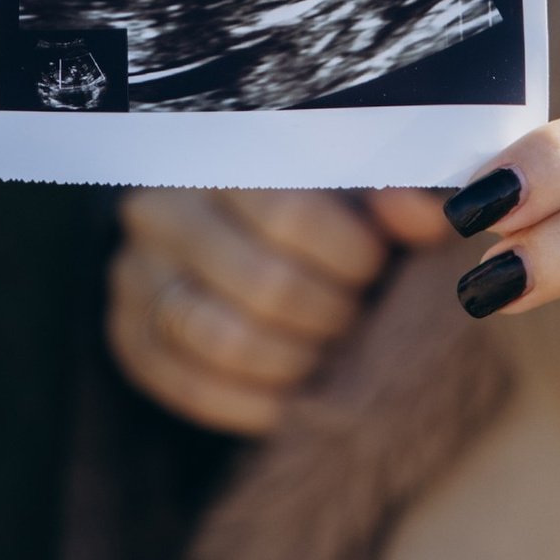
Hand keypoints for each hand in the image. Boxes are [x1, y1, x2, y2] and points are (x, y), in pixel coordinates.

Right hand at [110, 186, 407, 436]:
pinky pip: (188, 385)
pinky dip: (252, 404)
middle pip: (262, 284)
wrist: (234, 241)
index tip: (376, 269)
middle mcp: (161, 210)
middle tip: (357, 323)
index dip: (349, 256)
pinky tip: (293, 399)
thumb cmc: (311, 213)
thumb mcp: (352, 190)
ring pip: (220, 339)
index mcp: (219, 156)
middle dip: (329, 318)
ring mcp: (135, 275)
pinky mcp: (128, 336)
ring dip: (294, 363)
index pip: (288, 211)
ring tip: (331, 361)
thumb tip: (431, 216)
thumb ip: (398, 197)